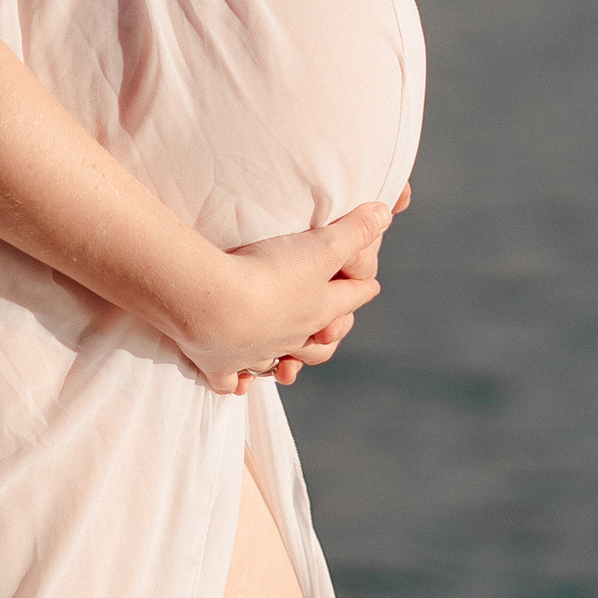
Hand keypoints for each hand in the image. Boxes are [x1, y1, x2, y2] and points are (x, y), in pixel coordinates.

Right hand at [185, 188, 409, 393]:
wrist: (213, 305)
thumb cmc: (271, 273)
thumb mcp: (321, 245)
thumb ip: (354, 230)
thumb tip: (385, 214)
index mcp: (319, 309)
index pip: (350, 298)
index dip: (362, 289)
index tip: (371, 286)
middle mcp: (292, 337)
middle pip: (320, 344)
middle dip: (329, 336)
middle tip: (332, 331)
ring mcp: (256, 354)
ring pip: (277, 363)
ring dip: (286, 364)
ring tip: (289, 365)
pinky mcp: (219, 364)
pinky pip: (231, 380)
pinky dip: (237, 382)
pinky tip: (240, 383)